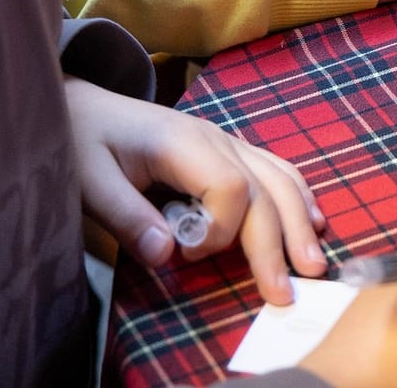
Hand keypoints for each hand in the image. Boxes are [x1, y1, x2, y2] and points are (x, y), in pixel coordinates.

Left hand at [63, 77, 326, 301]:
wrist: (83, 105)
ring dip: (299, 222)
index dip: (220, 231)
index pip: (230, 186)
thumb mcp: (88, 179)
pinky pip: (274, 170)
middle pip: (264, 189)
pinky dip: (297, 197)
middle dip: (279, 242)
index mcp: (181, 142)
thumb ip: (125, 217)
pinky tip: (313, 221)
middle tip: (285, 292)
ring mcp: (225, 142)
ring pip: (278, 179)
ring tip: (314, 264)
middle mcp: (215, 138)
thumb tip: (166, 256)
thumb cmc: (82, 139)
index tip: (187, 257)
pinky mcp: (227, 151)